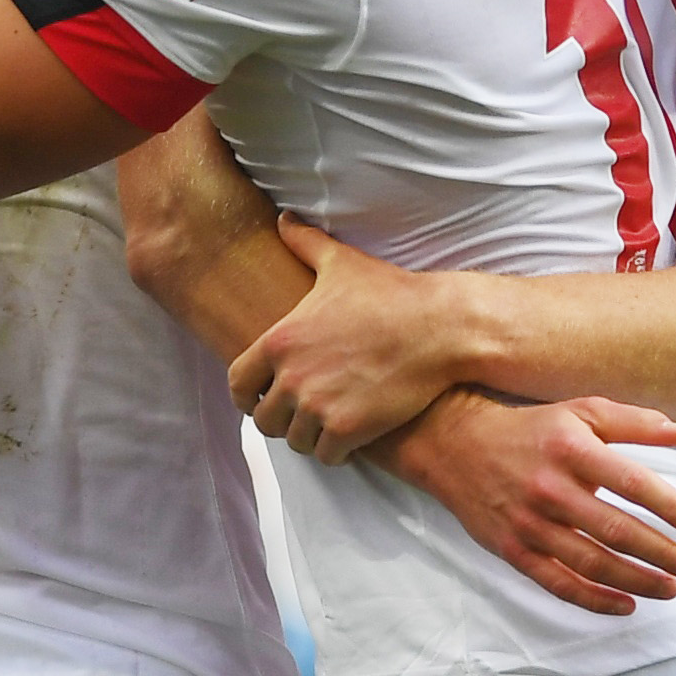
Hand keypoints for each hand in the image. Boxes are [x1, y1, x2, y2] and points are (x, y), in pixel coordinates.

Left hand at [230, 221, 483, 461]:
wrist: (438, 328)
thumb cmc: (391, 294)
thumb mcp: (341, 263)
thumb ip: (305, 243)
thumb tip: (284, 218)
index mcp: (279, 340)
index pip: (238, 384)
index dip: (246, 396)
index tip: (260, 400)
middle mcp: (291, 376)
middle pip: (264, 420)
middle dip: (281, 420)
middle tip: (302, 414)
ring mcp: (318, 406)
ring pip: (295, 442)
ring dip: (309, 437)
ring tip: (327, 426)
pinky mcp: (348, 429)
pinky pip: (326, 456)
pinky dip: (336, 452)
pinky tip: (350, 438)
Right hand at [375, 391, 675, 615]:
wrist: (454, 445)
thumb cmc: (529, 429)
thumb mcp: (580, 411)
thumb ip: (632, 421)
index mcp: (572, 450)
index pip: (633, 484)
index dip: (671, 508)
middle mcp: (551, 489)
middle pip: (617, 530)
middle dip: (663, 554)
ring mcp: (529, 524)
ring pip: (591, 562)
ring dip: (637, 580)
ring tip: (671, 588)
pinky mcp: (512, 550)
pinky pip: (558, 583)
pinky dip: (594, 600)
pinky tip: (626, 605)